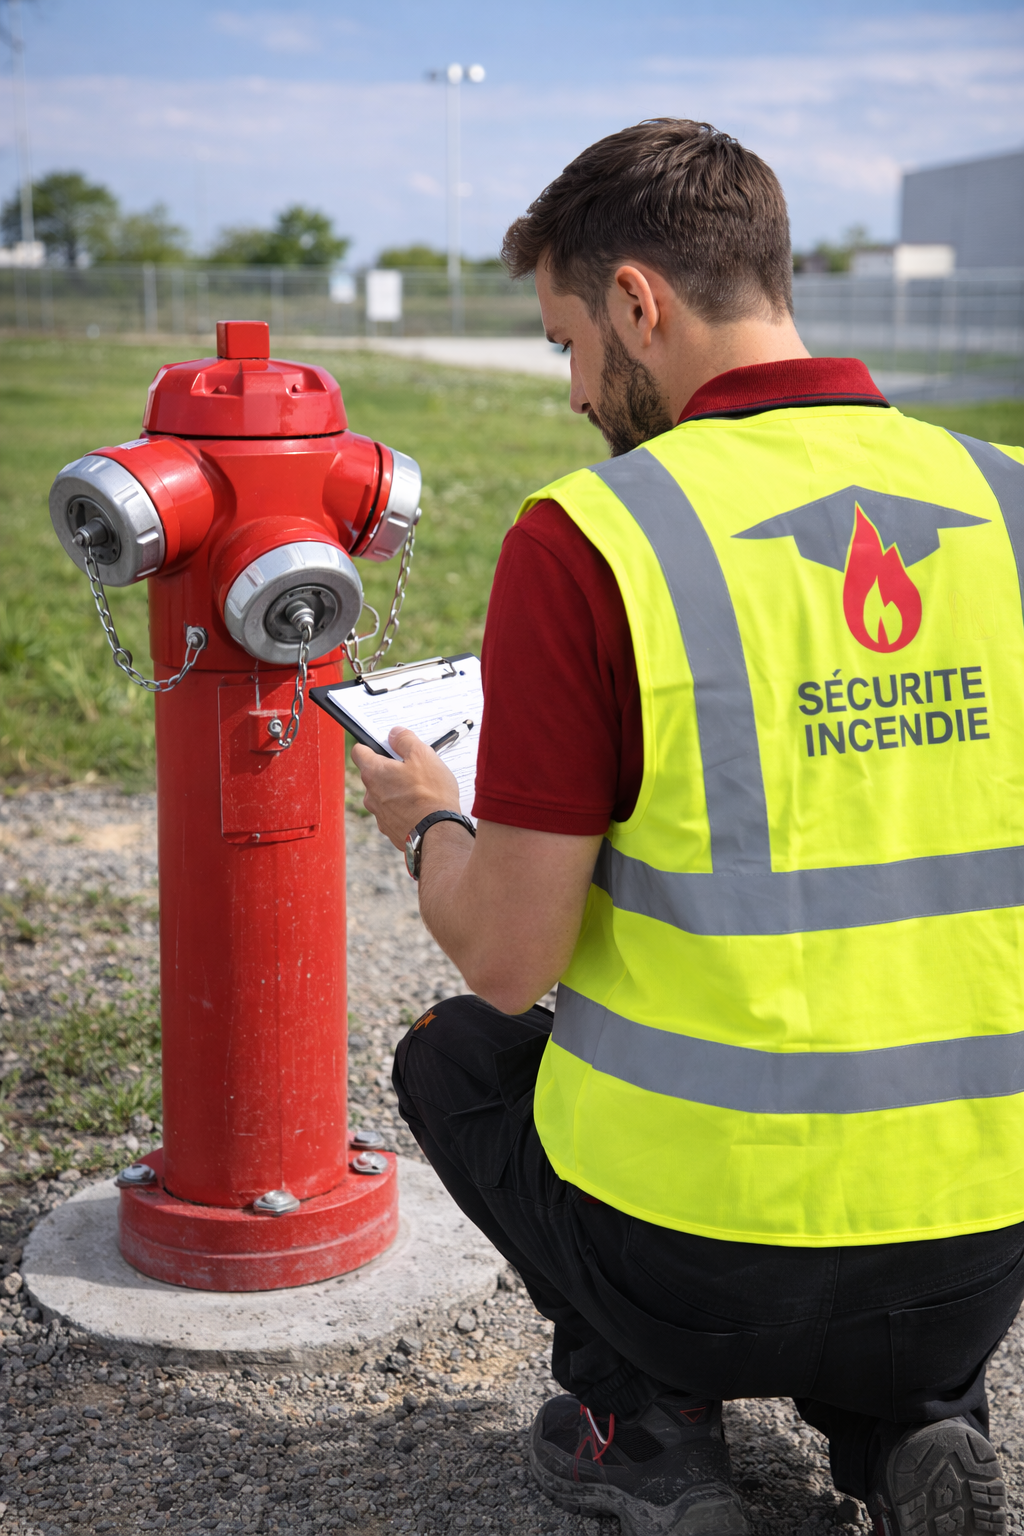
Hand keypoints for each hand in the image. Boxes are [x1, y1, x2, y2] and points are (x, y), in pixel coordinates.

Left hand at [352, 727, 462, 850]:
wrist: (438, 832)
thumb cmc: (431, 793)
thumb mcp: (423, 756)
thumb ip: (405, 740)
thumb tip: (394, 733)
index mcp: (374, 772)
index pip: (359, 751)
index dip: (372, 745)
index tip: (387, 746)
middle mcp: (370, 794)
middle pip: (374, 774)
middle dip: (390, 770)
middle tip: (413, 768)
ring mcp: (379, 815)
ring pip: (384, 795)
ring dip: (397, 791)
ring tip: (421, 791)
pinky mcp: (390, 829)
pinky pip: (393, 813)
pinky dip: (403, 809)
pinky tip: (421, 808)